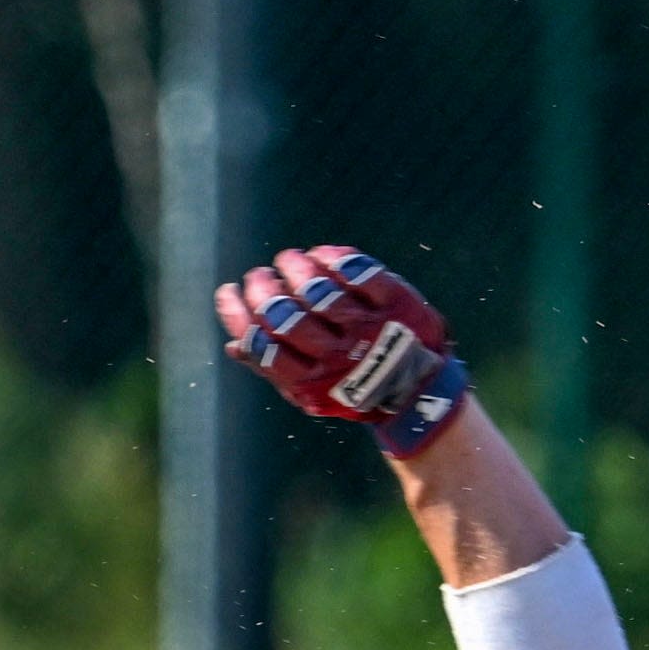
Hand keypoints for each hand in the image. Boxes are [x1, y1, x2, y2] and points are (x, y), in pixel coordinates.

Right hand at [213, 245, 468, 456]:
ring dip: (297, 268)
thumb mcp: (314, 391)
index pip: (262, 346)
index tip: (230, 291)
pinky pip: (363, 275)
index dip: (238, 314)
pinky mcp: (397, 307)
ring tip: (290, 260)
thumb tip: (233, 344)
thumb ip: (275, 368)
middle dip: (264, 289)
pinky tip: (323, 255)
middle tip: (261, 275)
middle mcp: (338, 358)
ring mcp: (369, 331)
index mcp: (310, 384)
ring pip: (321, 293)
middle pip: (286, 318)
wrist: (418, 394)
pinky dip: (338, 259)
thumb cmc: (354, 388)